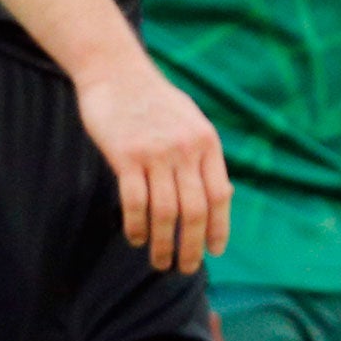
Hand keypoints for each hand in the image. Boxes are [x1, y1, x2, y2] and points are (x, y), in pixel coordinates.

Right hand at [76, 54, 232, 273]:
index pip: (220, 195)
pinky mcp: (126, 156)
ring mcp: (156, 152)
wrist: (118, 73)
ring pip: (166, 212)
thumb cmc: (155, 101)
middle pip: (195, 210)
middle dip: (192, 245)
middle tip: (186, 268)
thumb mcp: (191, 121)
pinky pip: (135, 202)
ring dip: (163, 244)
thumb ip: (204, 157)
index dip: (219, 227)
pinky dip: (137, 226)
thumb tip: (222, 196)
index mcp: (206, 142)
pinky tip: (136, 238)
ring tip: (160, 262)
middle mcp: (186, 149)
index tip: (215, 251)